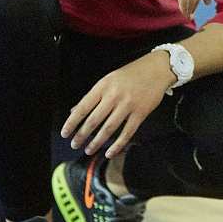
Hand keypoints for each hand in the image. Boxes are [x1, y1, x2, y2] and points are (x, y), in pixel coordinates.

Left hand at [60, 51, 175, 158]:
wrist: (157, 69)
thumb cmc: (131, 74)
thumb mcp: (108, 80)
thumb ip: (92, 96)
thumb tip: (75, 111)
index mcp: (103, 86)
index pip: (83, 107)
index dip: (72, 122)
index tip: (65, 133)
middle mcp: (114, 96)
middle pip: (94, 120)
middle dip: (82, 135)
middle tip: (75, 144)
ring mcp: (128, 105)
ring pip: (108, 128)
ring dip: (96, 142)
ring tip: (89, 150)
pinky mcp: (141, 113)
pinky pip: (127, 132)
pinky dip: (117, 144)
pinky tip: (110, 152)